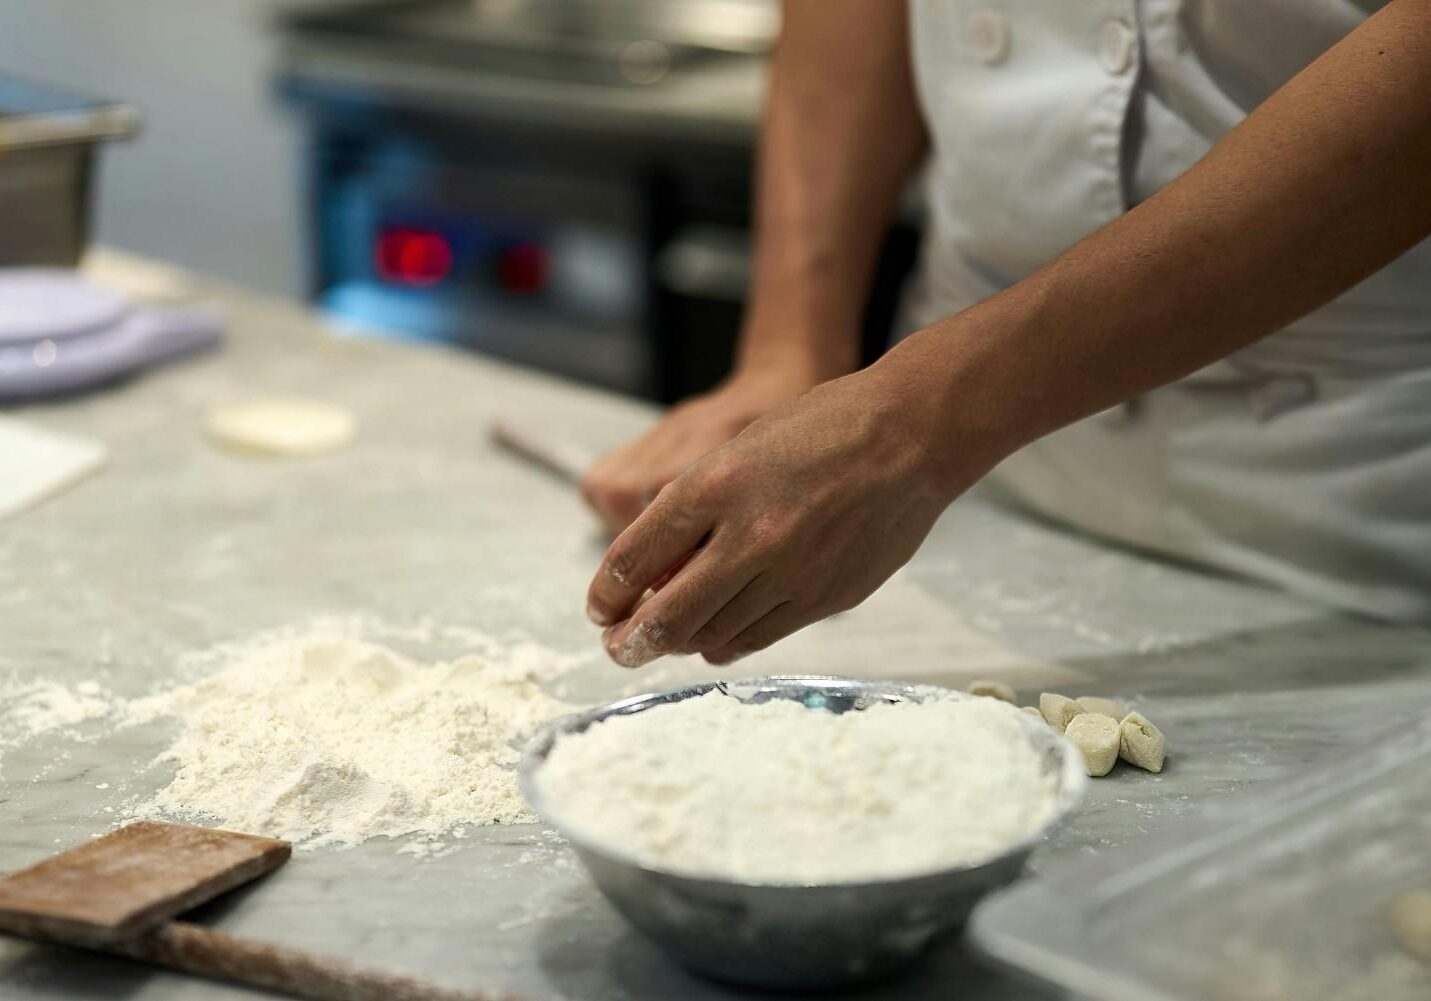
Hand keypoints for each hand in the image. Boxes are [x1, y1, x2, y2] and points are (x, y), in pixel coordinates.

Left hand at [584, 349, 980, 666]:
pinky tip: (714, 636)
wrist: (910, 434)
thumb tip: (653, 572)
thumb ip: (694, 508)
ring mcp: (791, 573)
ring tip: (664, 641)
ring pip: (711, 635)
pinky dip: (725, 643)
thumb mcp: (738, 449)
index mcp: (716, 484)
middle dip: (630, 640)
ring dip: (678, 643)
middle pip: (667, 614)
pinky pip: (758, 638)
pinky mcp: (825, 598)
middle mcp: (750, 534)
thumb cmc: (820, 430)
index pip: (634, 556)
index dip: (606, 593)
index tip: (599, 607)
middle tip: (617, 646)